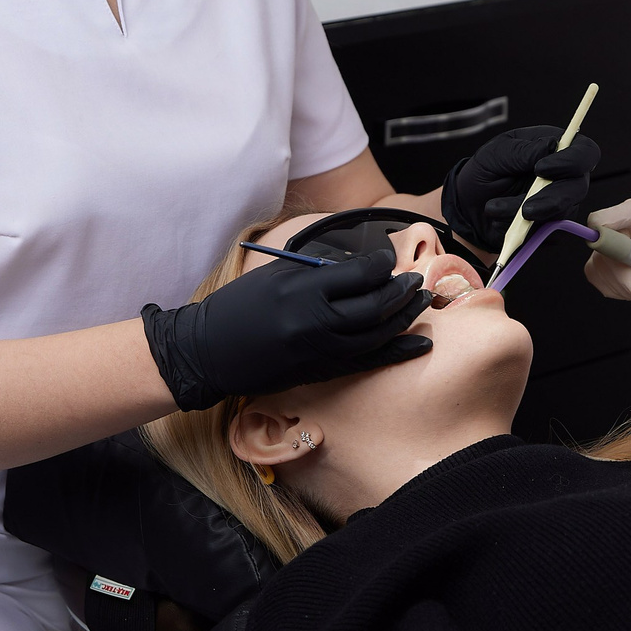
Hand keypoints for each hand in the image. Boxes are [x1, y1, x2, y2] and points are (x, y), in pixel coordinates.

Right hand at [141, 252, 430, 411]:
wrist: (207, 352)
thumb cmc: (238, 307)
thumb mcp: (274, 276)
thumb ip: (317, 271)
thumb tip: (358, 267)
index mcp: (301, 289)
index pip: (359, 274)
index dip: (382, 264)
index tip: (389, 259)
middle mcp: (314, 320)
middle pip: (374, 306)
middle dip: (401, 291)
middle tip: (415, 282)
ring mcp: (318, 350)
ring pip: (376, 335)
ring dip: (405, 318)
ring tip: (423, 303)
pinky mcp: (319, 371)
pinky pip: (367, 361)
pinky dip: (396, 351)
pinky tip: (419, 343)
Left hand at [442, 125, 602, 251]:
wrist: (469, 205)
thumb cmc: (485, 171)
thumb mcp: (495, 154)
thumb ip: (522, 151)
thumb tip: (549, 147)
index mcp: (556, 149)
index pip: (585, 152)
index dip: (571, 161)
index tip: (541, 169)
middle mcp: (565, 176)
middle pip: (578, 188)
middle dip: (551, 200)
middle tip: (525, 209)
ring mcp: (561, 202)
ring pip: (561, 214)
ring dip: (525, 215)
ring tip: (494, 209)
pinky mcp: (552, 225)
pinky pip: (548, 233)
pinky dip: (522, 230)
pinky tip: (501, 221)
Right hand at [580, 189, 630, 316]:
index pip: (616, 213)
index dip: (605, 229)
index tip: (605, 246)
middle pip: (604, 245)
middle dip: (624, 272)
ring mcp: (622, 245)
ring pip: (601, 265)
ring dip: (624, 286)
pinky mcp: (617, 265)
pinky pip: (601, 279)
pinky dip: (619, 291)